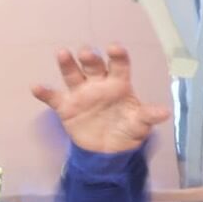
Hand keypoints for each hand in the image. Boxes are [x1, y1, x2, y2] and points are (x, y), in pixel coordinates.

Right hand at [32, 44, 170, 152]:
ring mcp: (81, 93)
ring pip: (72, 74)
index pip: (119, 65)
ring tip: (62, 54)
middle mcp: (98, 83)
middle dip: (90, 58)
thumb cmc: (127, 131)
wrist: (108, 152)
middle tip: (87, 54)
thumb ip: (148, 116)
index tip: (115, 49)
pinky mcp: (67, 107)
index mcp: (118, 84)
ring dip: (67, 64)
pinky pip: (54, 98)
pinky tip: (37, 88)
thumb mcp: (139, 125)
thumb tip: (165, 113)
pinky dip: (45, 93)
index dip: (117, 56)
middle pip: (93, 65)